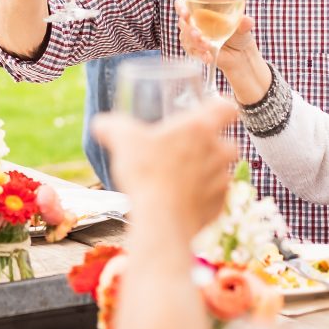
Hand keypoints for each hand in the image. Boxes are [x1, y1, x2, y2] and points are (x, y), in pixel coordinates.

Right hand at [93, 99, 238, 244]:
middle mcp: (218, 152)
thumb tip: (101, 124)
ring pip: (223, 171)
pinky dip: (205, 198)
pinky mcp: (220, 205)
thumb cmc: (146, 173)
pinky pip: (217, 198)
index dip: (221, 109)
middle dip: (213, 147)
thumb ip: (111, 127)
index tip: (211, 113)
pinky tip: (184, 202)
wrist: (161, 220)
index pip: (227, 108)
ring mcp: (222, 180)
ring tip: (183, 180)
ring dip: (209, 173)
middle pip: (228, 143)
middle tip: (188, 152)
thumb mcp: (122, 140)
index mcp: (199, 128)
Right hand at [174, 0, 268, 104]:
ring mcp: (194, 36)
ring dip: (194, 42)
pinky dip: (200, 55)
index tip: (184, 11)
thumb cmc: (240, 33)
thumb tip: (247, 21)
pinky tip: (208, 57)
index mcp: (202, 8)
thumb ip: (244, 23)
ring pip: (186, 38)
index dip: (181, 6)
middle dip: (188, 28)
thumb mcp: (243, 26)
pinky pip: (192, 52)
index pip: (183, 2)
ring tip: (207, 45)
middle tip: (197, 33)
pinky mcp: (196, 50)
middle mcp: (195, 21)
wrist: (241, 54)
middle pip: (182, 22)